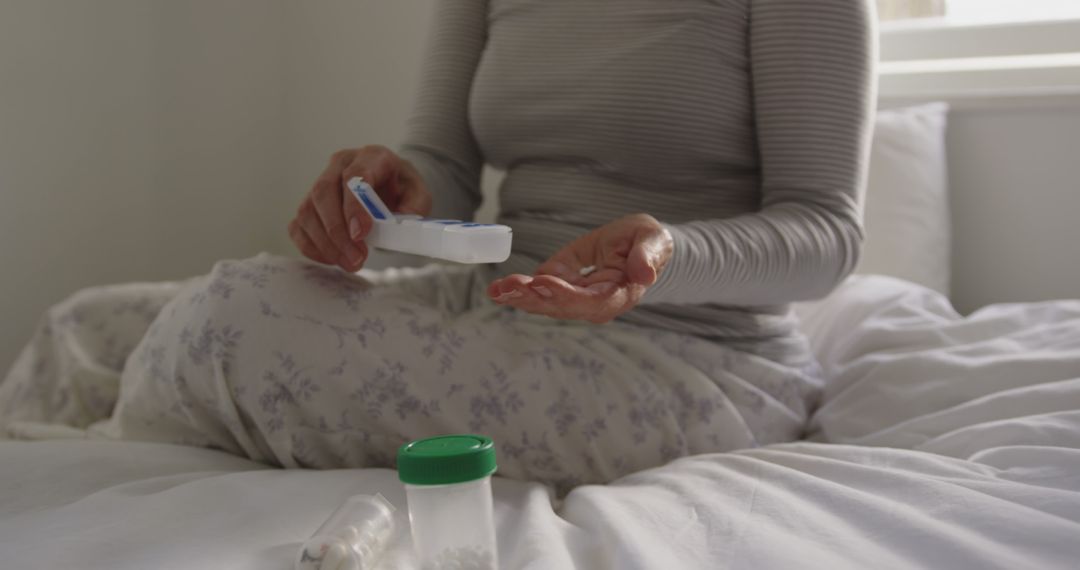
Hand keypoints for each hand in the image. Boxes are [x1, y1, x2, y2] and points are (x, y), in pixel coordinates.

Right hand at [288, 145, 431, 271]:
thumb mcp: (418, 194)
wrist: (391, 185)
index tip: (361, 234)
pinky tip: (332, 259)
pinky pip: (298, 226)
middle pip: (324, 193)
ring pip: (307, 211)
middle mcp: (340, 164)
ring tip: (350, 263)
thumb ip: (414, 208)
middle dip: (338, 232)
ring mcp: (320, 182)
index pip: (354, 176)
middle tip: (356, 258)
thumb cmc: (402, 189)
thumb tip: (397, 226)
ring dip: (326, 243)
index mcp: (370, 156)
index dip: (354, 206)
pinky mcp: (310, 204)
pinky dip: (311, 247)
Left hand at [488, 214, 672, 322]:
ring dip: (520, 297)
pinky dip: (517, 291)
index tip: (544, 282)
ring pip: (546, 304)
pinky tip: (496, 289)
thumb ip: (647, 256)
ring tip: (497, 289)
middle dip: (534, 298)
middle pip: (563, 307)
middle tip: (507, 288)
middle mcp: (596, 304)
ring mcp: (576, 299)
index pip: (593, 301)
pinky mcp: (561, 287)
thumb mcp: (652, 240)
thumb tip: (645, 275)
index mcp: (620, 294)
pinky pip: (538, 293)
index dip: (568, 295)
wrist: (639, 246)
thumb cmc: (647, 242)